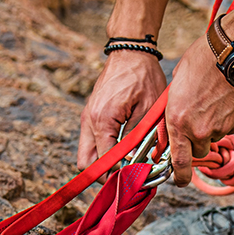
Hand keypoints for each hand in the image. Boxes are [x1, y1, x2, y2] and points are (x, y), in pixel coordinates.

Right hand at [77, 50, 166, 170]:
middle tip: (125, 180)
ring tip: (126, 168)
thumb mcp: (148, 109)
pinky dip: (103, 152)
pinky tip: (123, 153)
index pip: (102, 162)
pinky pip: (91, 142)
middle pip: (85, 163)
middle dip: (103, 176)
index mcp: (102, 121)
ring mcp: (87, 118)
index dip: (117, 176)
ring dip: (103, 164)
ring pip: (86, 154)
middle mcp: (89, 121)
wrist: (130, 52)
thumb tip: (136, 163)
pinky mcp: (91, 115)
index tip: (133, 182)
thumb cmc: (142, 77)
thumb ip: (139, 138)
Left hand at [165, 36, 233, 185]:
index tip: (180, 180)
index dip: (179, 176)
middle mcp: (200, 129)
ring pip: (215, 136)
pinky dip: (228, 116)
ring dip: (213, 124)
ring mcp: (222, 127)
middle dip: (197, 140)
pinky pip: (231, 126)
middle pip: (198, 150)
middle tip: (199, 118)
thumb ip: (174, 111)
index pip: (178, 162)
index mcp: (178, 121)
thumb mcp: (177, 85)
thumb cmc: (202, 60)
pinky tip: (227, 96)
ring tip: (214, 98)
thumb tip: (173, 125)